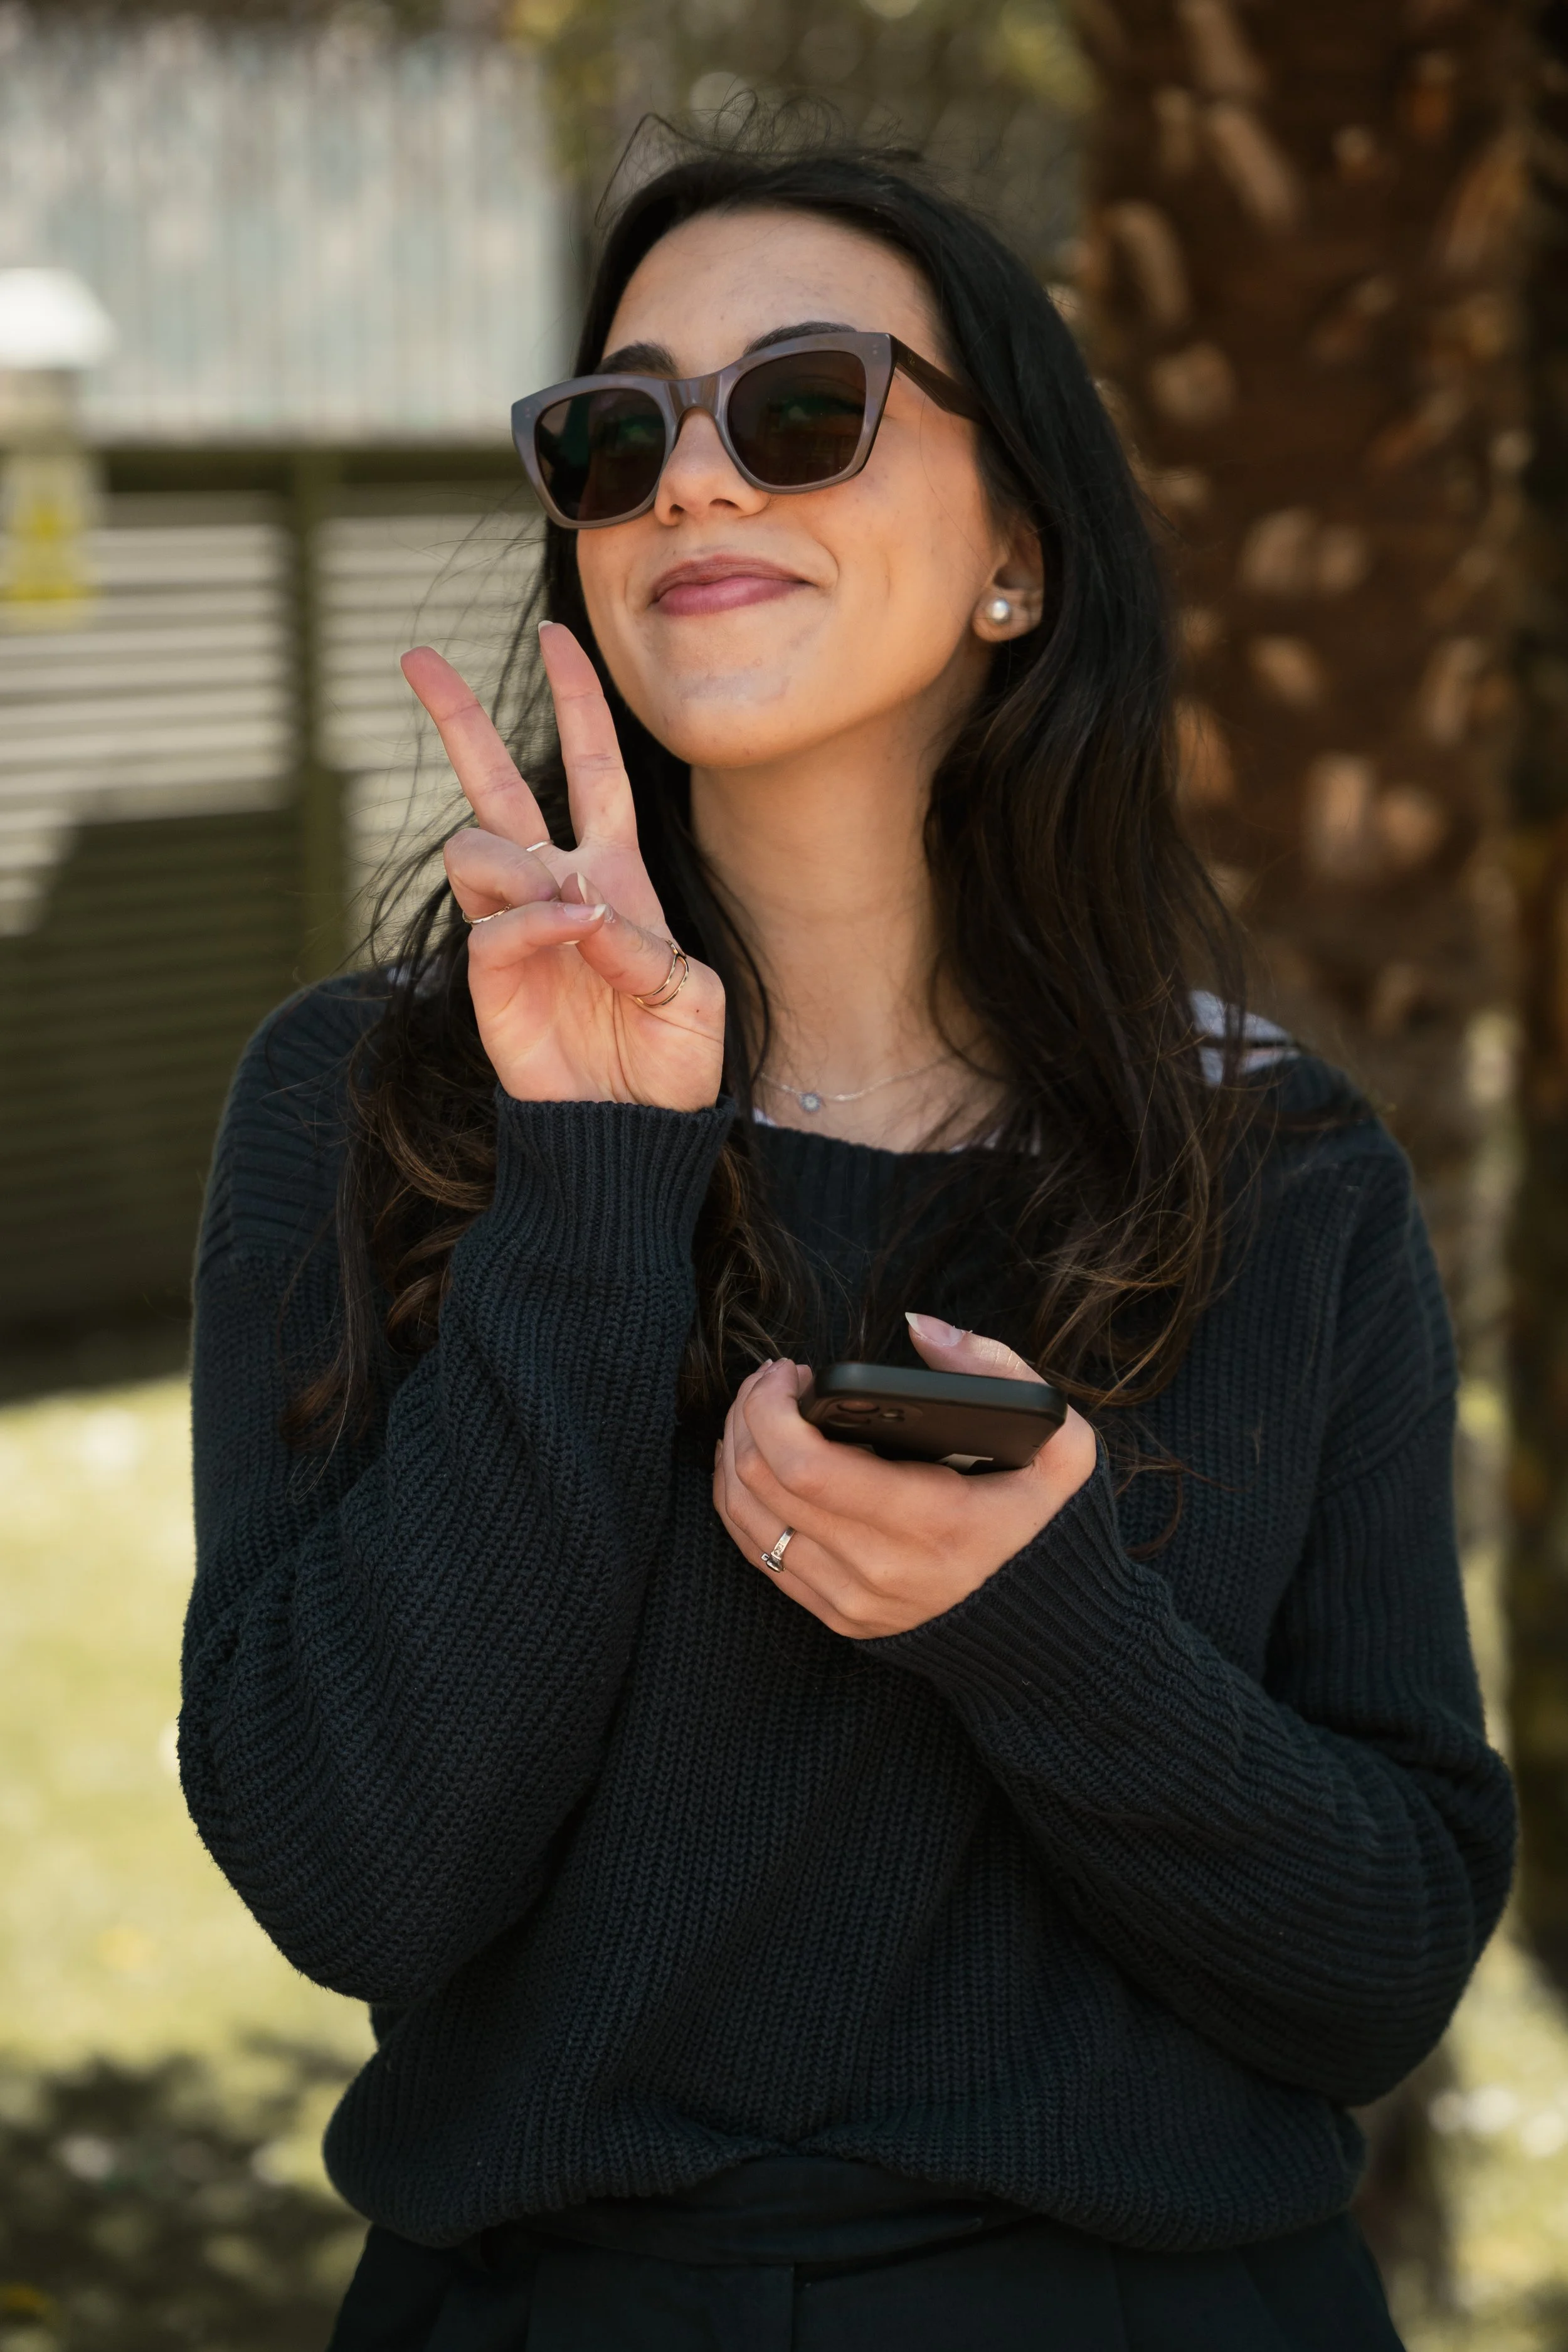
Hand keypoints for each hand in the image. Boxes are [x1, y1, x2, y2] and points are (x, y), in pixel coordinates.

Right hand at [401, 625, 724, 1108]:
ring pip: (477, 850)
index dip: (576, 701)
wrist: (636, 1133)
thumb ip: (645, 947)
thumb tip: (580, 910)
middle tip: (415, 656)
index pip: (592, 768)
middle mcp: (555, 889)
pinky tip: (570, 932)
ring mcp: (514, 932)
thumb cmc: (673, 1065)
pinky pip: (493, 925)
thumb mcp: (691, 997)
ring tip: (564, 913)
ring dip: (519, 866)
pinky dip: (533, 921)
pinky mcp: (490, 982)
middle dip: (457, 717)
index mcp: (614, 874)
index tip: (557, 633)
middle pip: (495, 783)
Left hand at [712, 1316, 1097, 1637]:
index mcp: (930, 1523)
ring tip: (762, 1411)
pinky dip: (741, 1497)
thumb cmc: (1048, 1526)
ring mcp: (850, 1600)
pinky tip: (759, 1459)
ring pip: (745, 1518)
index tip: (790, 1371)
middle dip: (749, 1413)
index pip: (805, 1466)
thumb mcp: (1063, 1445)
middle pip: (762, 1484)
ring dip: (737, 1450)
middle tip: (775, 1380)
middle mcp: (879, 1570)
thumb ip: (999, 1373)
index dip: (771, 1407)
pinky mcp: (834, 1615)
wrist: (1049, 1634)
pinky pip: (757, 1551)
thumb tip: (922, 1327)